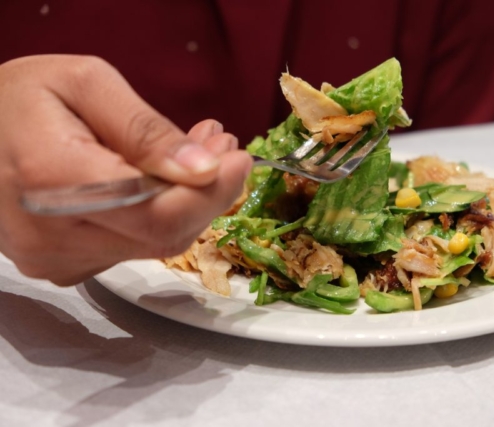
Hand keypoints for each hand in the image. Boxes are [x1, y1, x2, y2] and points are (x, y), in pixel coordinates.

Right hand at [0, 55, 252, 284]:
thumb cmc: (17, 99)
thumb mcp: (85, 85)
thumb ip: (145, 130)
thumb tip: (204, 168)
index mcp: (53, 180)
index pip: (156, 214)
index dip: (210, 193)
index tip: (238, 158)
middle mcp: (52, 235)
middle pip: (163, 235)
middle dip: (207, 193)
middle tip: (222, 148)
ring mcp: (56, 258)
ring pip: (154, 244)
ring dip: (187, 201)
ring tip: (195, 153)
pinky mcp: (65, 266)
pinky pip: (133, 246)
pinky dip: (159, 214)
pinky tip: (159, 178)